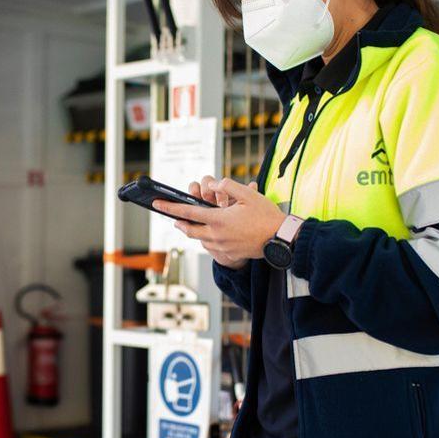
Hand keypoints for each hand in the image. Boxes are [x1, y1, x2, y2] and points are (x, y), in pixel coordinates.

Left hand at [153, 178, 284, 267]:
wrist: (280, 239)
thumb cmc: (266, 216)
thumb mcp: (249, 195)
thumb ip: (228, 187)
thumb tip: (213, 185)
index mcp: (219, 220)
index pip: (188, 213)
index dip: (171, 208)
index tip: (158, 204)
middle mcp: (217, 235)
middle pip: (189, 230)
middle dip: (178, 222)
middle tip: (172, 217)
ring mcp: (222, 246)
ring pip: (200, 239)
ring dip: (192, 230)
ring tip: (189, 223)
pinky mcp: (229, 253)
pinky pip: (211, 245)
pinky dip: (205, 237)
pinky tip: (208, 232)